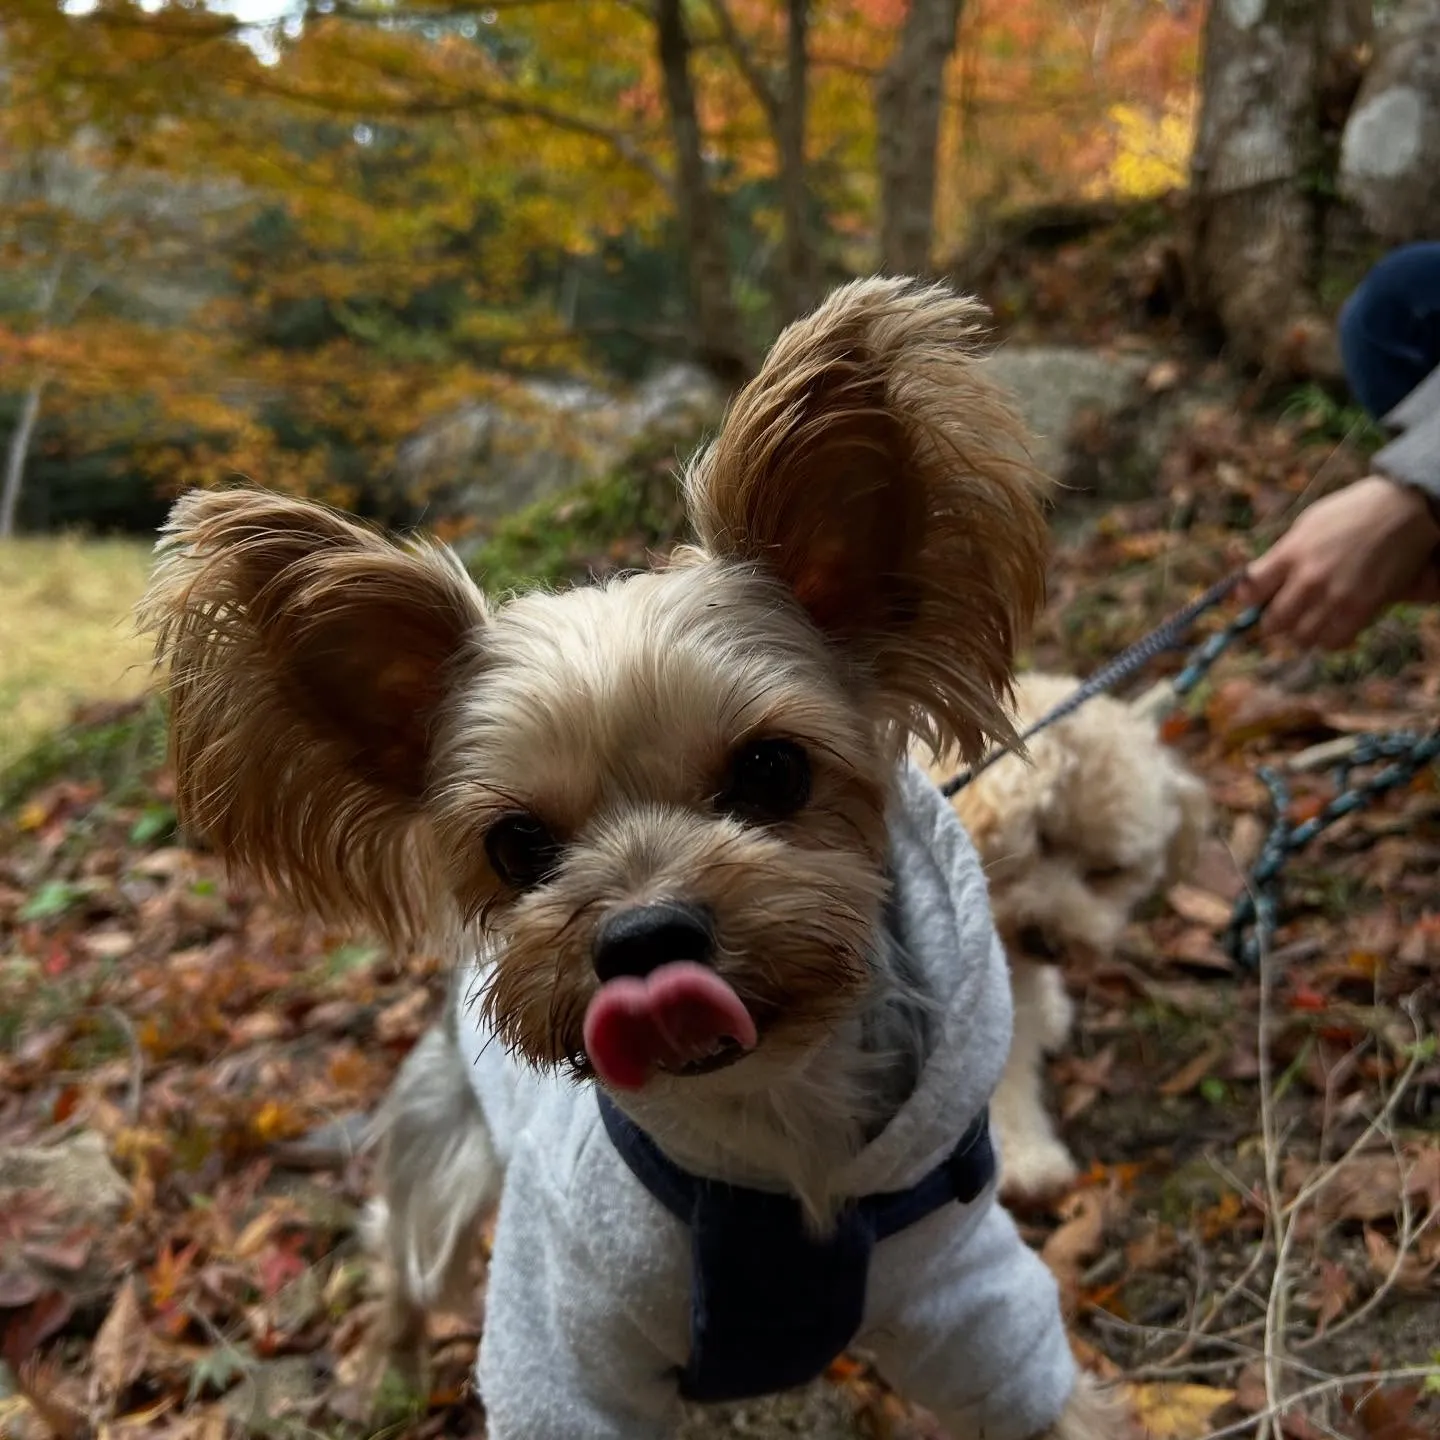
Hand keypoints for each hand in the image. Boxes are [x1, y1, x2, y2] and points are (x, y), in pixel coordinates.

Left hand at [1239, 475, 1439, 649]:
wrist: (1403, 509)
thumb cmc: (1353, 513)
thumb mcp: (1308, 525)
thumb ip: (1283, 555)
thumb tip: (1258, 584)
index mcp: (1291, 553)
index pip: (1250, 590)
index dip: (1248, 599)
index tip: (1254, 599)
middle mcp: (1309, 578)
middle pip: (1273, 622)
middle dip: (1274, 621)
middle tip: (1283, 616)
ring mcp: (1336, 596)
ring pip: (1301, 637)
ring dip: (1301, 634)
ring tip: (1308, 623)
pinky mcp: (1362, 608)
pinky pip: (1333, 642)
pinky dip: (1328, 640)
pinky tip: (1331, 627)